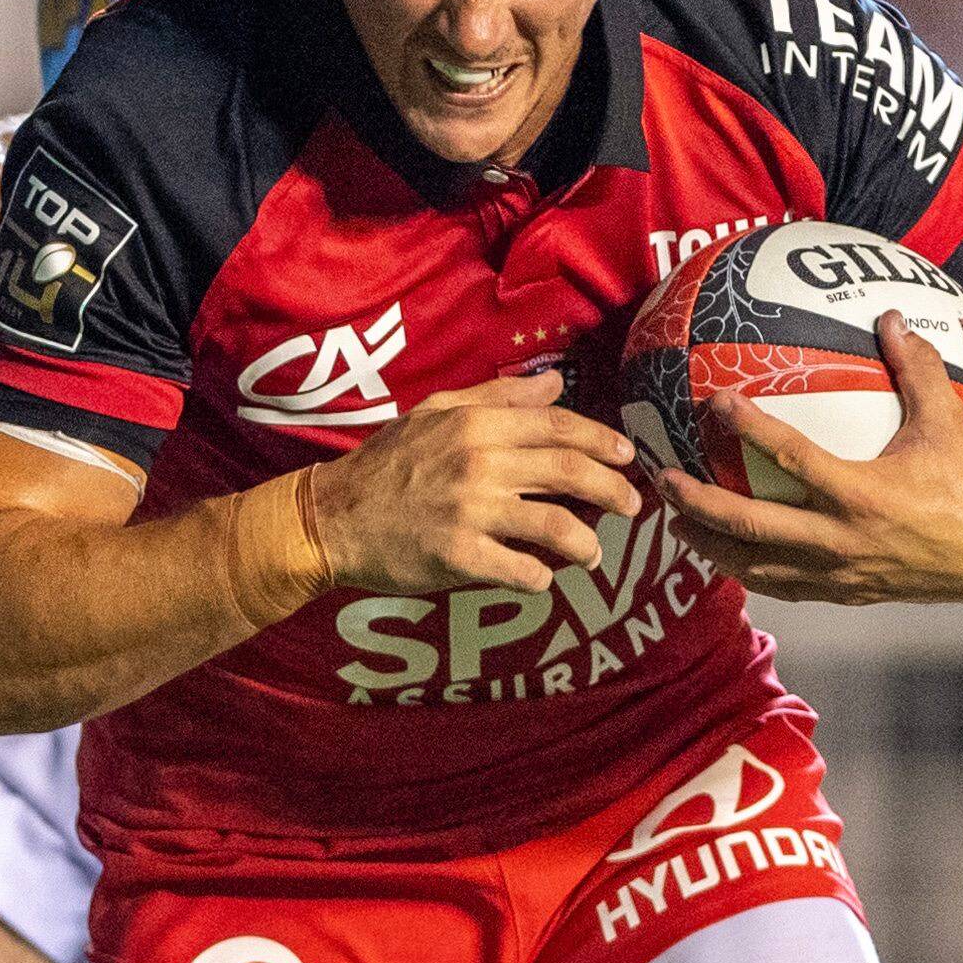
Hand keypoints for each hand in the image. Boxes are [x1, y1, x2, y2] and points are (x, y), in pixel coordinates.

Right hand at [296, 373, 645, 593]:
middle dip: (612, 489)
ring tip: (595, 553)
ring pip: (554, 525)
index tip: (626, 454)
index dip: (599, 440)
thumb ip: (496, 397)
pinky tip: (544, 578)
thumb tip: (552, 384)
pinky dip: (540, 577)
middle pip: (567, 472)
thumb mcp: (434, 414)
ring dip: (587, 542)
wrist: (330, 518)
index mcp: (474, 425)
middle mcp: (477, 463)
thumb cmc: (385, 464)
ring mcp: (468, 512)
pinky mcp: (457, 557)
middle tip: (632, 505)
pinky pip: (519, 570)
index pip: (555, 425)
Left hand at [651, 314, 962, 605]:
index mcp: (864, 494)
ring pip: (754, 566)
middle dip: (698, 505)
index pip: (793, 460)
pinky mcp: (842, 592)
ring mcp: (838, 573)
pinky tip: (721, 551)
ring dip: (708, 544)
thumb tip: (890, 315)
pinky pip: (780, 584)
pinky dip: (744, 568)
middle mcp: (842, 540)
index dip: (751, 431)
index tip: (717, 403)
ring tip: (673, 520)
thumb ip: (918, 367)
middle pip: (750, 527)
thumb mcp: (951, 420)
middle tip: (661, 480)